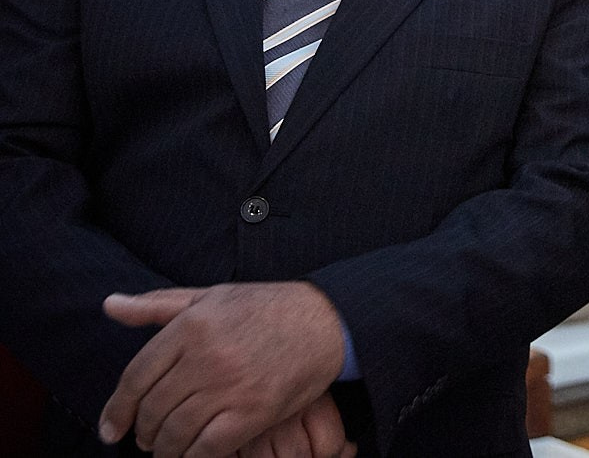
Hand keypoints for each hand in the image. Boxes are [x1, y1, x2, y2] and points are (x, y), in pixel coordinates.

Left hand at [100, 282, 345, 457]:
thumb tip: (110, 305)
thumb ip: (157, 304)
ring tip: (166, 450)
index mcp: (191, 326)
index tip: (110, 430)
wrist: (328, 320)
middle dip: (143, 433)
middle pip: (153, 410)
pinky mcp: (253, 412)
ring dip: (164, 450)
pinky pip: (206, 449)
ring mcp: (230, 386)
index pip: (135, 377)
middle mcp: (205, 357)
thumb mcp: (211, 297)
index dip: (116, 410)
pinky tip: (192, 455)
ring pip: (175, 434)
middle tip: (145, 440)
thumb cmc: (268, 307)